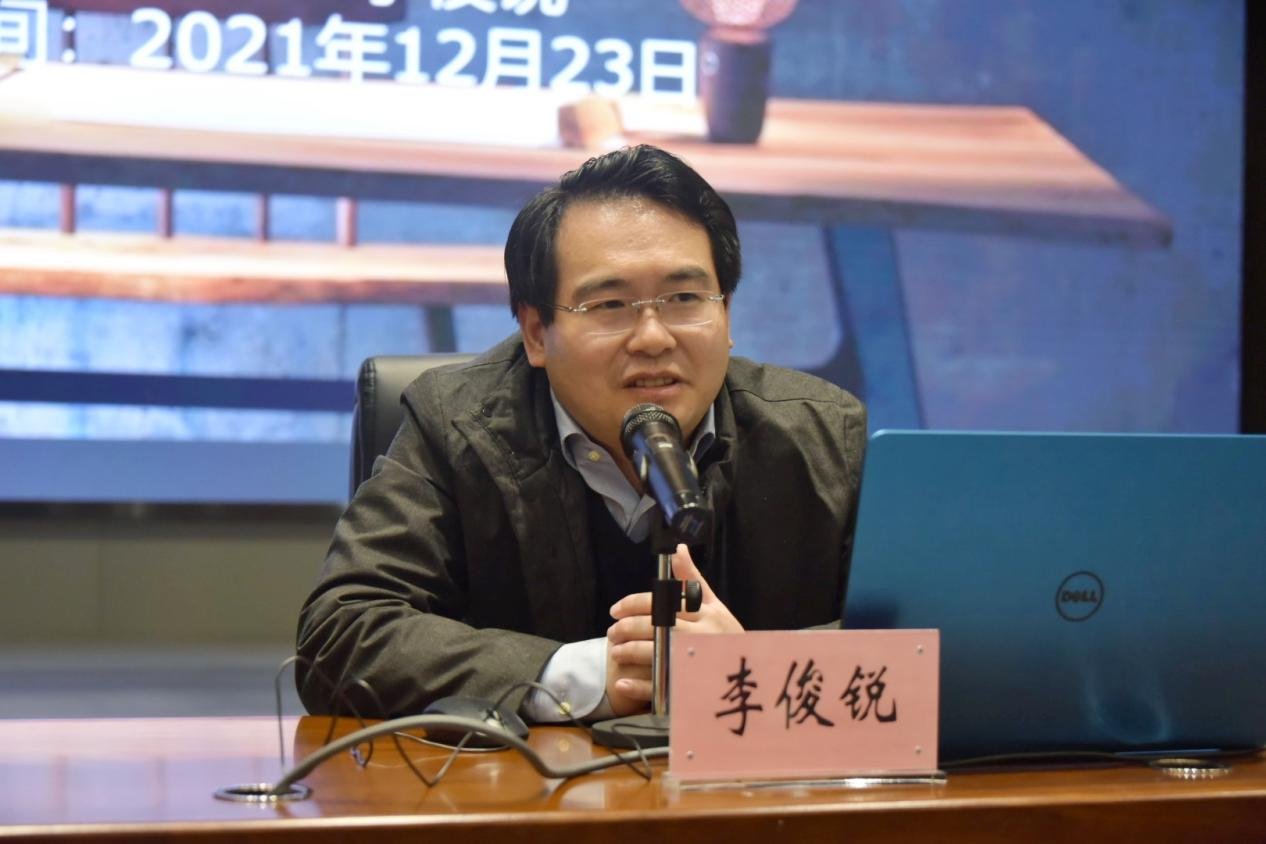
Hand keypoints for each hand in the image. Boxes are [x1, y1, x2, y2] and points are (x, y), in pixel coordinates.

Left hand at [605, 545, 743, 715]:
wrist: (749, 670)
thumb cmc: (724, 633)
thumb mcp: (712, 603)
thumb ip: (691, 578)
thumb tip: (677, 548)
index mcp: (702, 614)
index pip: (661, 604)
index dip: (634, 605)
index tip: (615, 610)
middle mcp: (697, 636)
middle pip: (655, 627)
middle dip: (627, 629)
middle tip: (612, 632)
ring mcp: (693, 661)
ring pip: (655, 654)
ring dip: (630, 653)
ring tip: (616, 652)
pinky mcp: (688, 685)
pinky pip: (660, 687)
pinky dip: (638, 685)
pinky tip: (622, 682)